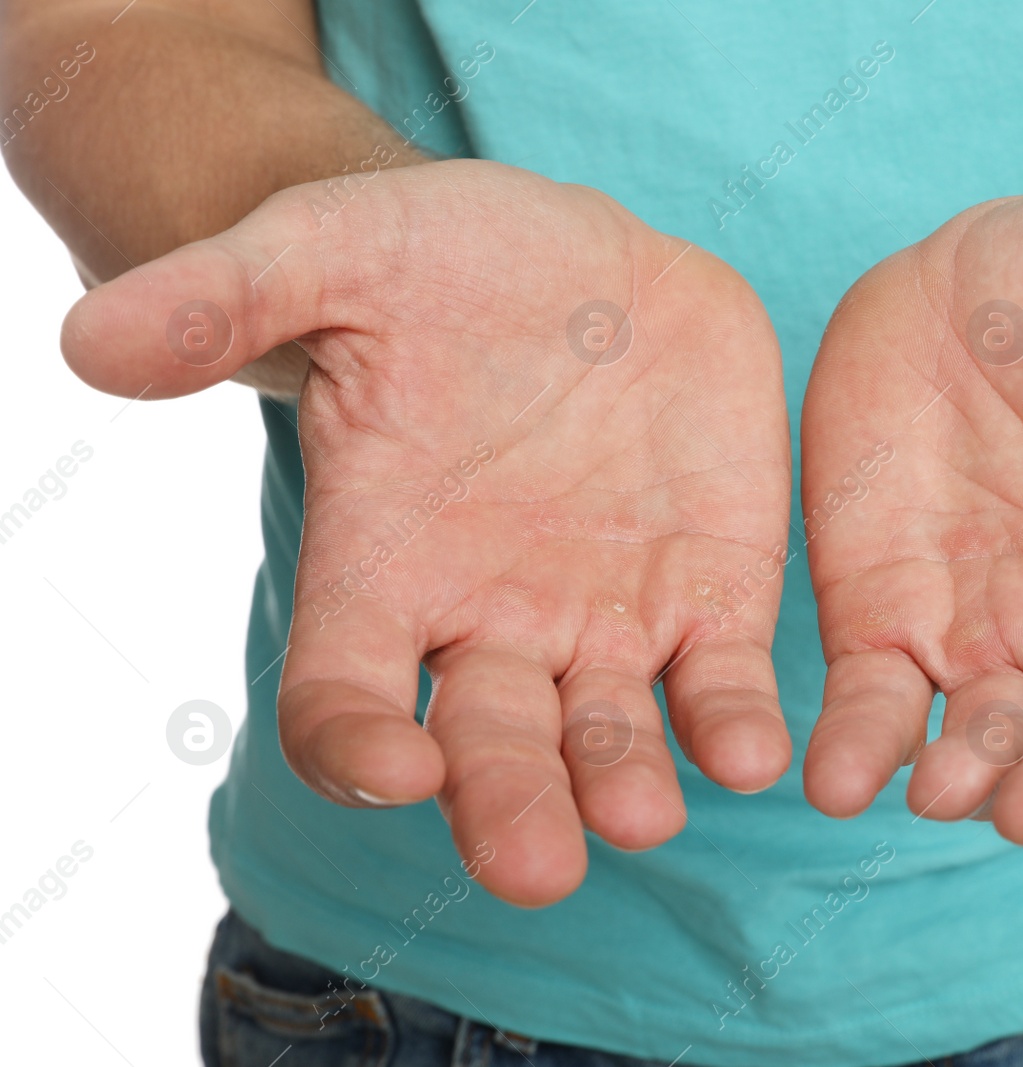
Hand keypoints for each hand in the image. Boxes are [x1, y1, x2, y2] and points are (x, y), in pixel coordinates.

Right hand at [62, 160, 792, 904]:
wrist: (572, 257)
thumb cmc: (430, 263)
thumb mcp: (324, 252)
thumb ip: (222, 298)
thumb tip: (89, 342)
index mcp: (383, 571)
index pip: (343, 698)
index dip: (356, 744)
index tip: (390, 766)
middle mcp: (490, 622)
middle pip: (488, 749)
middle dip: (508, 806)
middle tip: (535, 865)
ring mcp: (607, 618)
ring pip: (609, 736)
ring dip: (625, 783)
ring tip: (647, 814)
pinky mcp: (711, 592)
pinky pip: (722, 681)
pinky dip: (737, 723)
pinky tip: (763, 751)